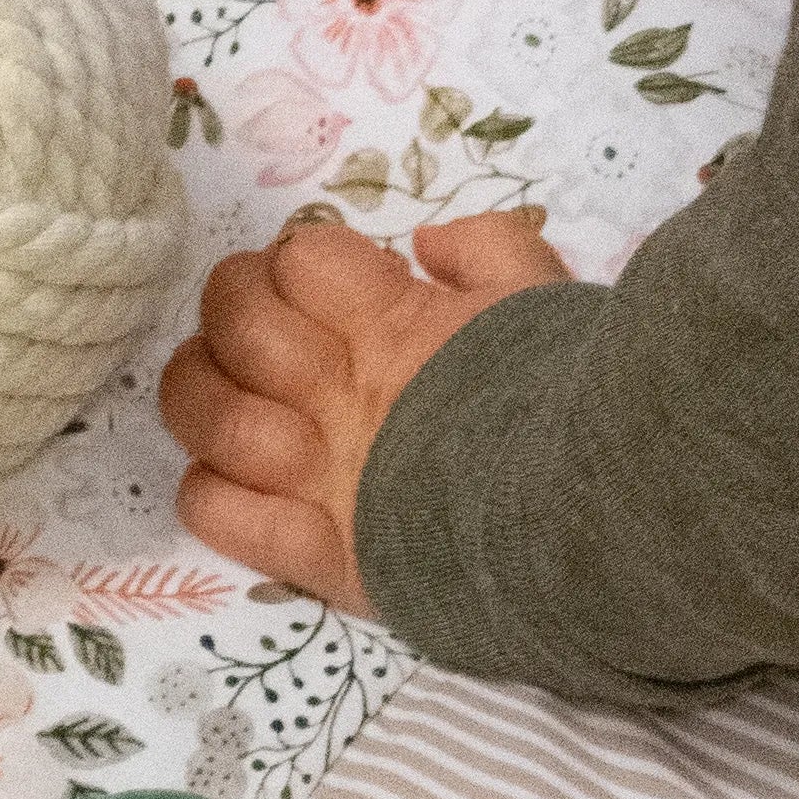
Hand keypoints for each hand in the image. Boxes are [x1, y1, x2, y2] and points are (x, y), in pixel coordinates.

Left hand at [159, 209, 574, 610]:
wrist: (598, 523)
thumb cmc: (576, 401)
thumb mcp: (545, 295)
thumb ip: (487, 249)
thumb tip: (425, 243)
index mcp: (393, 323)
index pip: (301, 257)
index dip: (296, 261)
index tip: (318, 283)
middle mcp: (343, 395)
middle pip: (236, 323)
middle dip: (231, 306)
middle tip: (256, 324)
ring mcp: (323, 478)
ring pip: (209, 416)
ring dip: (200, 392)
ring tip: (224, 391)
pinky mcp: (320, 555)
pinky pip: (221, 514)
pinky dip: (209, 490)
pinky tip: (231, 477)